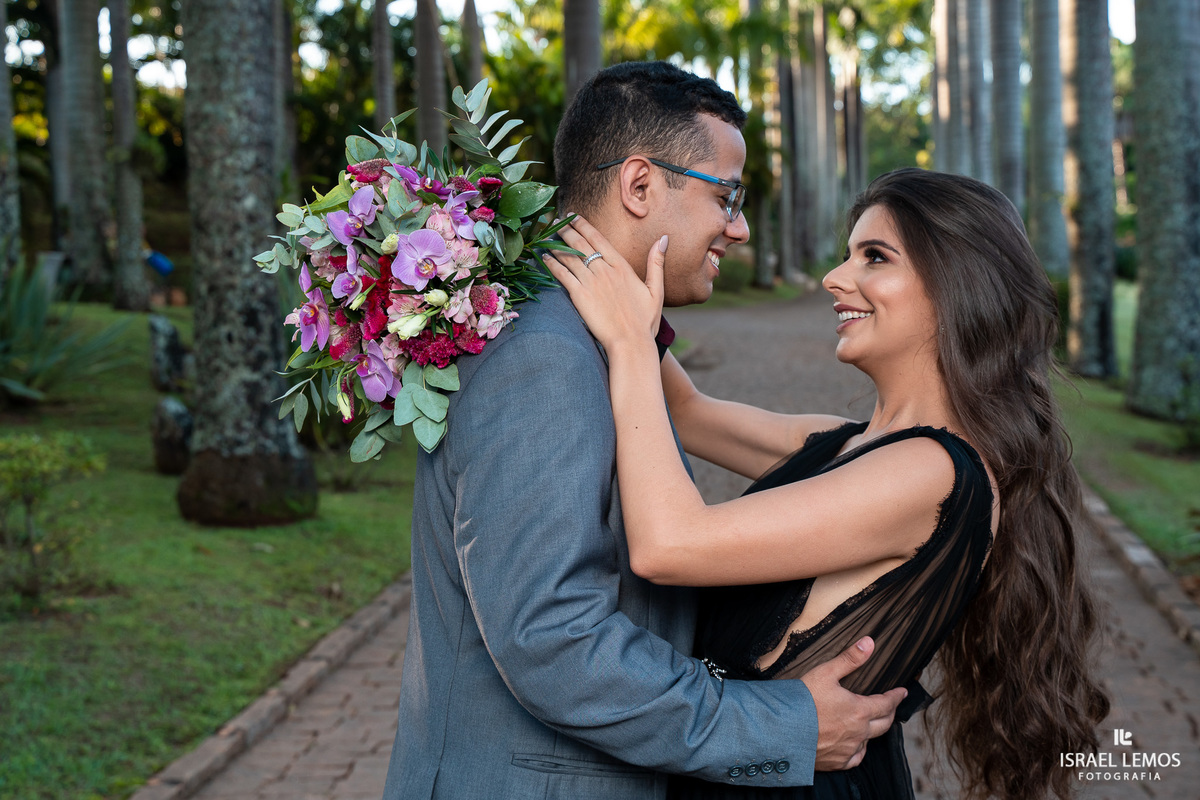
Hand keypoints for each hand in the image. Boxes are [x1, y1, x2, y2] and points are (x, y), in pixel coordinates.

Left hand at [544, 216, 665, 349]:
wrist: (631, 343)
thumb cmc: (645, 321)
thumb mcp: (656, 290)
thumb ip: (656, 263)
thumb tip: (664, 238)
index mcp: (622, 267)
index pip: (598, 238)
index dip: (584, 225)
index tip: (573, 216)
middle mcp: (605, 271)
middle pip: (581, 244)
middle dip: (566, 228)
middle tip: (555, 219)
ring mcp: (591, 283)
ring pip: (569, 257)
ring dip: (556, 243)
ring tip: (545, 233)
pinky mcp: (580, 296)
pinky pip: (563, 275)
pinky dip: (552, 264)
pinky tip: (543, 257)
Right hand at [801, 637, 906, 770]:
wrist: (782, 730)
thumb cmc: (802, 700)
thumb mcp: (825, 673)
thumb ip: (849, 659)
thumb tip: (869, 643)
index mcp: (859, 710)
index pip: (886, 703)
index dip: (896, 697)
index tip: (902, 692)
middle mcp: (858, 732)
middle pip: (884, 724)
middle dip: (890, 713)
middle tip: (892, 706)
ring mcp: (848, 749)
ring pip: (869, 741)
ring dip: (874, 731)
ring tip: (873, 724)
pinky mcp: (836, 761)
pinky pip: (855, 758)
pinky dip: (859, 750)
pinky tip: (856, 746)